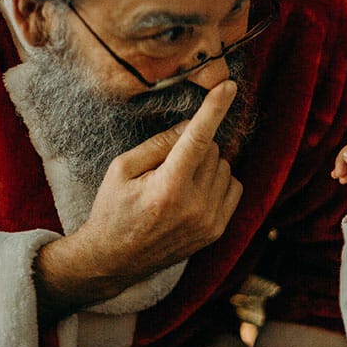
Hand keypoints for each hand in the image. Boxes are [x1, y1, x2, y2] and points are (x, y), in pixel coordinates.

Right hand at [35, 80, 242, 321]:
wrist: (115, 260)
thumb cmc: (113, 209)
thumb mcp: (122, 168)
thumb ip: (159, 144)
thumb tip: (192, 125)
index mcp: (167, 188)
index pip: (197, 138)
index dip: (214, 109)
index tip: (228, 86)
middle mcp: (194, 206)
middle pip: (212, 150)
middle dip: (194, 147)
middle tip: (167, 166)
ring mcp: (209, 221)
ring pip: (225, 166)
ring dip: (207, 164)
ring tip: (178, 182)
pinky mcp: (217, 231)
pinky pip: (234, 186)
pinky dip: (219, 180)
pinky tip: (195, 191)